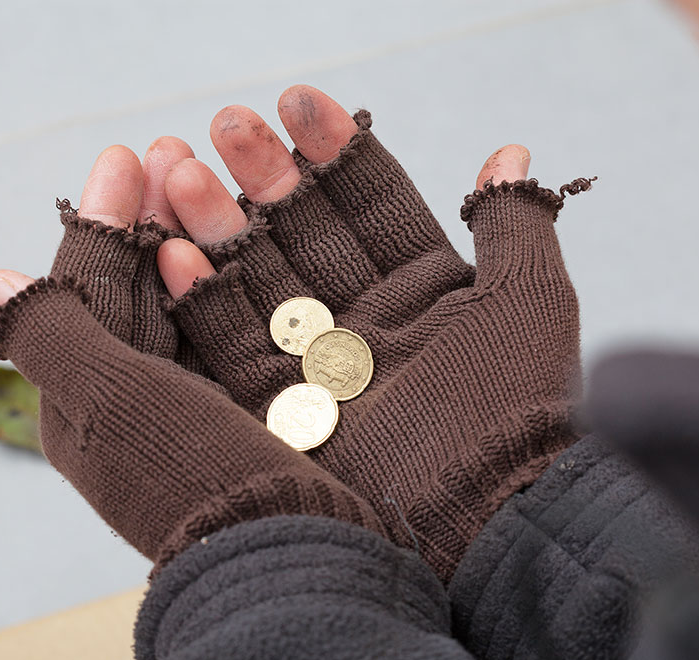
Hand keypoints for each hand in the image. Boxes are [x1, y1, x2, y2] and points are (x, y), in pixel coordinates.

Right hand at [0, 85, 591, 579]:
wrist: (492, 518)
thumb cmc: (519, 408)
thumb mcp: (528, 300)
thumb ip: (513, 222)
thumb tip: (510, 151)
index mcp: (423, 289)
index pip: (371, 204)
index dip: (337, 151)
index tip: (299, 101)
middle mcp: (367, 321)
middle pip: (305, 234)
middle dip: (266, 178)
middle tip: (226, 124)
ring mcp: (322, 365)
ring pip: (261, 280)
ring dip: (219, 225)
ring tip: (179, 166)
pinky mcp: (283, 411)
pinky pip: (235, 347)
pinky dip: (202, 301)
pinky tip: (171, 248)